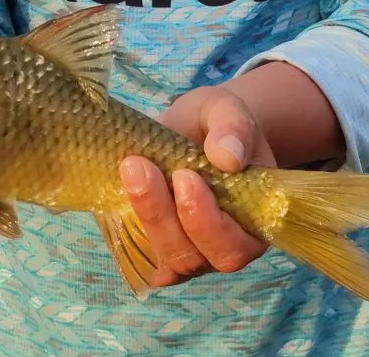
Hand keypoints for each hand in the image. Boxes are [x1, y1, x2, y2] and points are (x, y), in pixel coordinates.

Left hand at [119, 85, 278, 287]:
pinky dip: (123, 224)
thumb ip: (234, 126)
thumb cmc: (215, 126)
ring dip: (142, 215)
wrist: (189, 129)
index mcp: (250, 226)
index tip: (185, 176)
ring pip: (160, 258)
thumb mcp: (227, 110)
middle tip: (143, 167)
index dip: (207, 222)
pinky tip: (118, 187)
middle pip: (191, 258)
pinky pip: (133, 252)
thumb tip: (228, 157)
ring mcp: (182, 254)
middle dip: (163, 216)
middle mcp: (218, 251)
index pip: (233, 247)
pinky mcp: (149, 249)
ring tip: (130, 167)